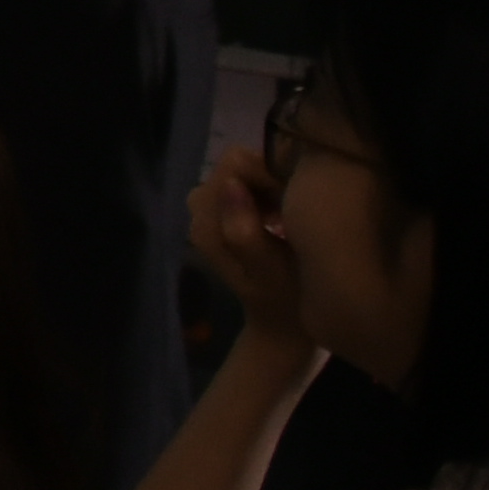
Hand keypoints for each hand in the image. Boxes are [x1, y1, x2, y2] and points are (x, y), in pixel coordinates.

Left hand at [186, 142, 313, 350]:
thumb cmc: (284, 299)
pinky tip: (279, 219)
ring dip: (266, 187)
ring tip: (286, 216)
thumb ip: (245, 231)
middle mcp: (199, 210)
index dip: (267, 173)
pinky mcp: (222, 214)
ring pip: (239, 173)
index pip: (233, 164)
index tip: (289, 199)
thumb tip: (232, 186)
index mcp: (206, 222)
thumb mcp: (270, 270)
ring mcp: (208, 211)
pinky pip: (243, 185)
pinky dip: (264, 193)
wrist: (281, 325)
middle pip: (233, 165)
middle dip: (265, 180)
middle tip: (289, 211)